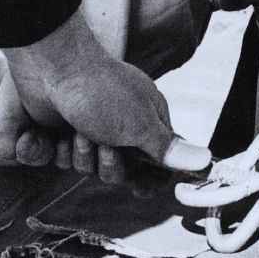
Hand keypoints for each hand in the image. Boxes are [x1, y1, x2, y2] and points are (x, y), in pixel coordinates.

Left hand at [0, 50, 175, 190]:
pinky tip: (55, 135)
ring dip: (79, 155)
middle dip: (108, 164)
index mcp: (149, 120)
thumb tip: (207, 161)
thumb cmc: (102, 91)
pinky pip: (60, 160)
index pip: (158, 162)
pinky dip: (54, 151)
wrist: (51, 67)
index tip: (141, 190)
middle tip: (103, 144)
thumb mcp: (141, 124)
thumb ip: (170, 149)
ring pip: (87, 168)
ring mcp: (90, 128)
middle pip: (120, 172)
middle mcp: (121, 125)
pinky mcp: (61, 131)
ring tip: (76, 131)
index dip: (149, 179)